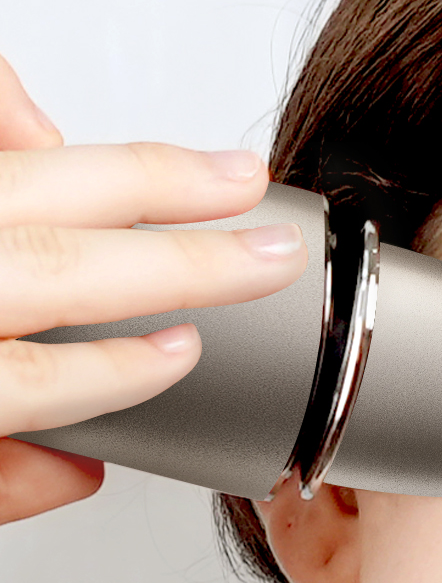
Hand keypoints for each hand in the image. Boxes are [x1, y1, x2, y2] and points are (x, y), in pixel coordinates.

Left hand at [0, 55, 306, 523]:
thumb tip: (81, 473)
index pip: (32, 383)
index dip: (120, 373)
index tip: (185, 354)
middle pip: (58, 270)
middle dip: (186, 260)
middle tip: (274, 248)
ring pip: (30, 186)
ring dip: (145, 177)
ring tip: (232, 174)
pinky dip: (13, 108)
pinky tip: (55, 116)